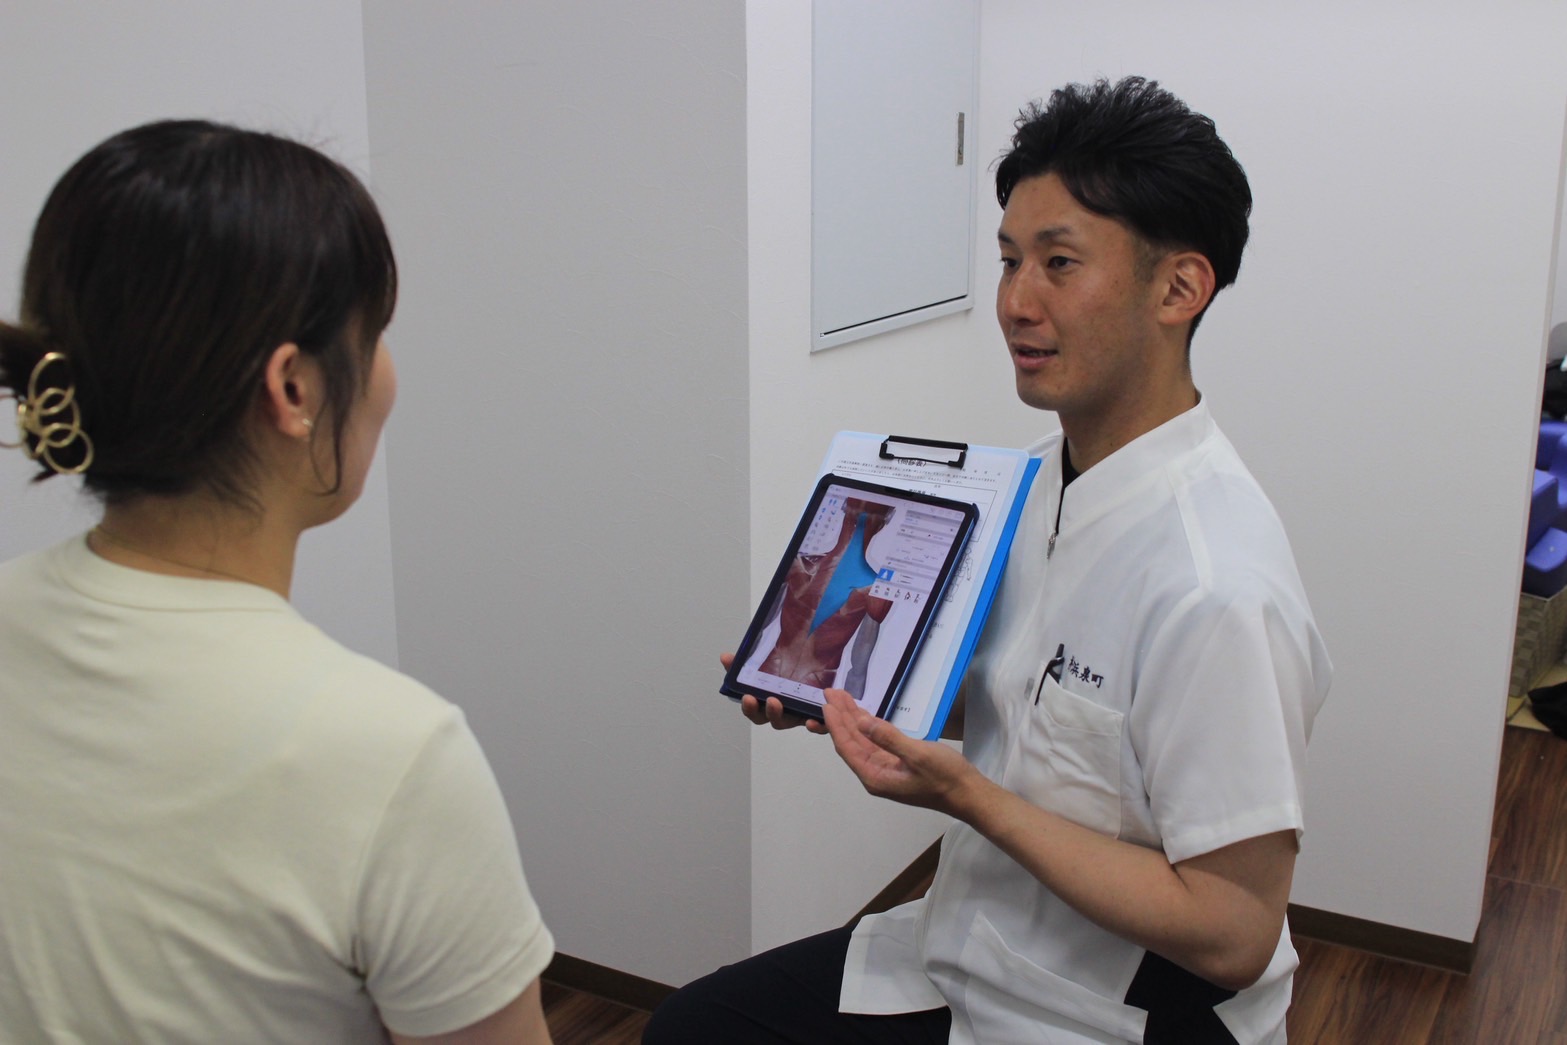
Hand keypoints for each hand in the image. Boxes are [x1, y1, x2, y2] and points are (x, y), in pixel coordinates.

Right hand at [722, 653, 828, 733]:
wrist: (822, 672)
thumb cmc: (791, 672)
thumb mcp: (768, 664)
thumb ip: (747, 663)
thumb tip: (726, 657)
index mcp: (766, 701)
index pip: (753, 709)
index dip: (749, 707)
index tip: (747, 697)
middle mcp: (781, 710)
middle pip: (768, 718)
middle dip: (764, 712)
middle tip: (767, 700)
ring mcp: (798, 714)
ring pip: (787, 721)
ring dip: (779, 714)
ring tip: (776, 702)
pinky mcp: (818, 716)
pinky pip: (818, 726)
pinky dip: (815, 726)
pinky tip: (811, 721)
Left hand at [821, 690, 981, 813]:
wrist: (968, 793)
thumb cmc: (945, 777)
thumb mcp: (918, 755)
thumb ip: (888, 738)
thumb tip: (861, 722)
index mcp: (875, 777)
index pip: (847, 747)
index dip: (836, 724)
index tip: (827, 703)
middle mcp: (875, 774)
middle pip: (851, 742)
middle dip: (840, 717)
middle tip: (830, 693)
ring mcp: (885, 769)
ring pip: (862, 740)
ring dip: (851, 719)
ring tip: (841, 697)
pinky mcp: (896, 763)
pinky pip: (875, 742)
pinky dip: (867, 726)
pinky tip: (861, 713)